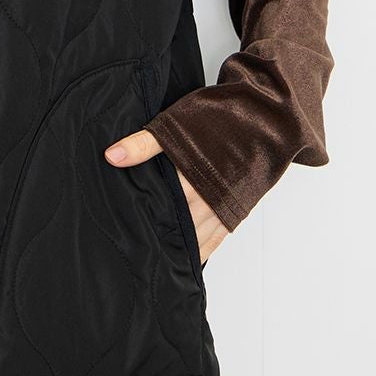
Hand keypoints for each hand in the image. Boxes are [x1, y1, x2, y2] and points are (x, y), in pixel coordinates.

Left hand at [103, 129, 227, 266]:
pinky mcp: (237, 209)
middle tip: (138, 250)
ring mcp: (224, 207)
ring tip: (158, 259)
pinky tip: (190, 257)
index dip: (142, 220)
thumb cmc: (221, 117)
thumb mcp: (175, 125)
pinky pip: (217, 238)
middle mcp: (208, 199)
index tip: (126, 232)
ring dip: (179, 246)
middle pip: (177, 227)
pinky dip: (202, 247)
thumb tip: (111, 157)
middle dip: (158, 237)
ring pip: (196, 237)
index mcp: (189, 180)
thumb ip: (142, 144)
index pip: (159, 209)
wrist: (264, 117)